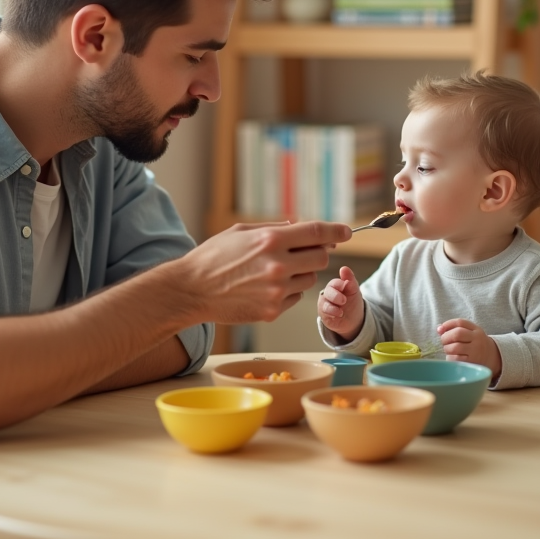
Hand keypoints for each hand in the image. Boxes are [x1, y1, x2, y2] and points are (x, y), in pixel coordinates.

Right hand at [182, 220, 350, 324]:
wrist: (191, 290)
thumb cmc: (213, 257)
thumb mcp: (241, 232)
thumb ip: (274, 229)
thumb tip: (299, 227)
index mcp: (271, 240)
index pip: (317, 232)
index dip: (337, 230)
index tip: (348, 232)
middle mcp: (278, 265)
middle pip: (321, 258)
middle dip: (317, 253)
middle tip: (304, 252)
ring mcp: (277, 291)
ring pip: (309, 279)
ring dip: (300, 273)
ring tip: (274, 272)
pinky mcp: (272, 311)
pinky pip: (295, 298)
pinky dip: (288, 291)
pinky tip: (264, 288)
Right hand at [318, 266, 364, 338]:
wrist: (354, 319)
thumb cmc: (352, 302)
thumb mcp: (354, 290)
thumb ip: (350, 279)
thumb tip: (344, 268)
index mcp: (335, 286)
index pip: (334, 283)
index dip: (338, 284)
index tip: (343, 286)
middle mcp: (328, 294)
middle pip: (328, 292)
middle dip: (335, 296)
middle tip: (343, 300)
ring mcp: (325, 304)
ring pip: (324, 304)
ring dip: (332, 307)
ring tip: (341, 312)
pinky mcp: (324, 315)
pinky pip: (324, 313)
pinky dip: (331, 314)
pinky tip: (338, 315)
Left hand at [438, 318, 500, 379]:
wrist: (492, 357)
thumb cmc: (475, 343)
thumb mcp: (470, 332)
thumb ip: (455, 328)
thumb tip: (439, 329)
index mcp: (476, 329)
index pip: (460, 322)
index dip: (447, 324)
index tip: (440, 329)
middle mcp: (477, 339)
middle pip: (457, 334)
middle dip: (445, 337)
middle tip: (444, 341)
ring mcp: (475, 352)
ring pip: (455, 347)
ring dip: (447, 348)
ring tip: (448, 349)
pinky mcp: (472, 363)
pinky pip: (456, 359)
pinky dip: (450, 357)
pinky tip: (452, 357)